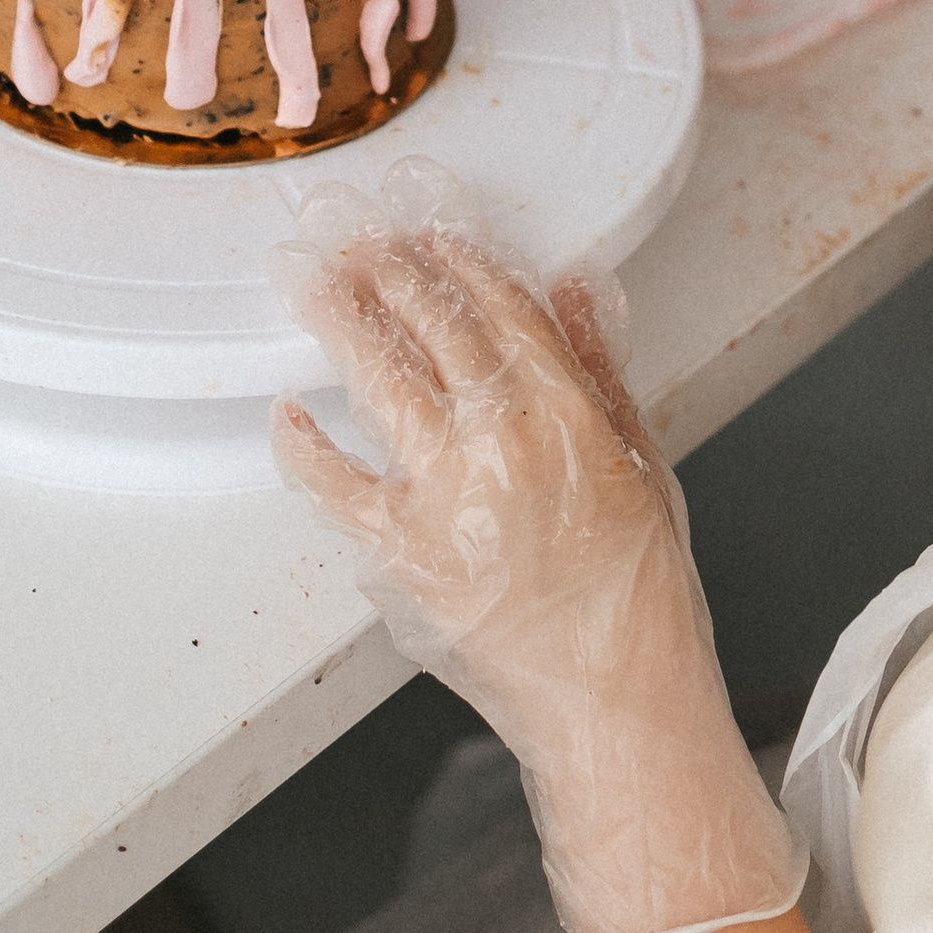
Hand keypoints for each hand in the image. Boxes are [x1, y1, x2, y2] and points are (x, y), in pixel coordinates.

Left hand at [275, 214, 803, 932]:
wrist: (614, 695)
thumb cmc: (638, 590)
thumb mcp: (643, 461)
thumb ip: (599, 369)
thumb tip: (569, 290)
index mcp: (569, 413)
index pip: (502, 309)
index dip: (460, 262)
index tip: (432, 237)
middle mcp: (503, 439)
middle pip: (433, 328)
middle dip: (390, 273)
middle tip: (359, 242)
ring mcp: (445, 493)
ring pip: (379, 379)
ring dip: (343, 320)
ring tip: (318, 284)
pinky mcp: (401, 550)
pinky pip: (336, 485)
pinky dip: (304, 446)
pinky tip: (289, 414)